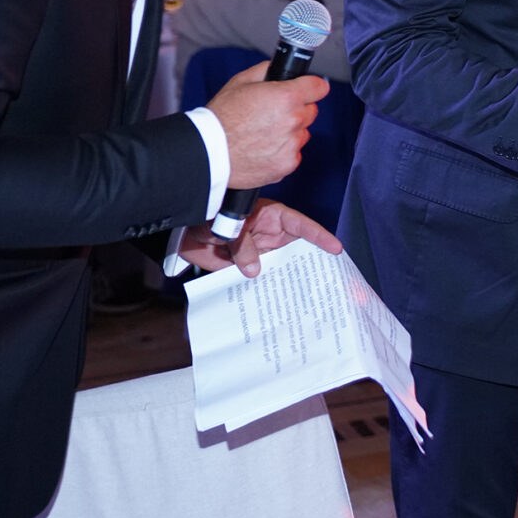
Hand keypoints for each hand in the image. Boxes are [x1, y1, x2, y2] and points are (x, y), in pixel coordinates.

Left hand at [175, 199, 342, 278]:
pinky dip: (269, 288)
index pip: (301, 226)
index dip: (319, 236)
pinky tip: (278, 299)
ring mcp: (261, 252)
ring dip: (291, 278)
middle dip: (313, 262)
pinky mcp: (248, 267)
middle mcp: (270, 236)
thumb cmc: (207, 219)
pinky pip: (263, 278)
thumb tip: (254, 270)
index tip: (335, 248)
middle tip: (330, 277)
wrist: (182, 235)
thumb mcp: (228, 227)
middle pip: (298, 249)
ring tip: (309, 294)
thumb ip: (243, 246)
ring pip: (282, 265)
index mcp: (271, 218)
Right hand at [205, 64, 327, 188]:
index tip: (308, 90)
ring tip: (263, 133)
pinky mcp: (287, 164)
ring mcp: (292, 144)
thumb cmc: (220, 117)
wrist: (207, 152)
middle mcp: (293, 120)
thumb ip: (267, 70)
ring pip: (302, 134)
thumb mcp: (240, 82)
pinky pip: (294, 154)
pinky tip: (262, 149)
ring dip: (290, 132)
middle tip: (272, 114)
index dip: (311, 87)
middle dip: (297, 110)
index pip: (319, 87)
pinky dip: (282, 152)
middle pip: (311, 111)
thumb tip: (282, 67)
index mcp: (286, 97)